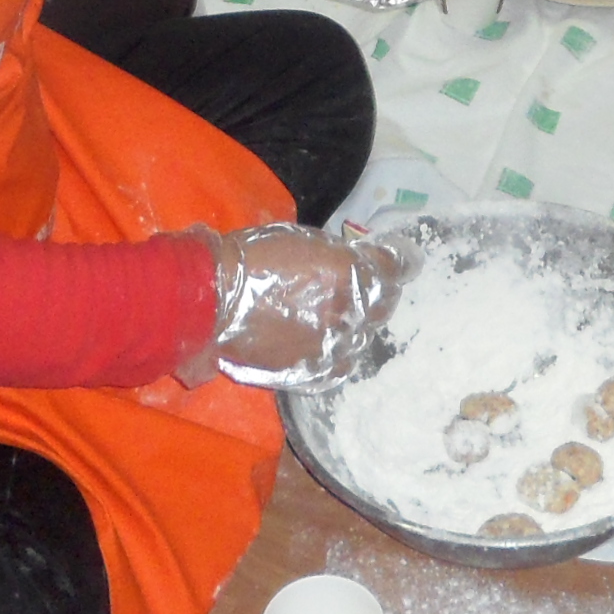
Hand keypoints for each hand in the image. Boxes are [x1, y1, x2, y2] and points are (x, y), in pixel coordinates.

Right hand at [195, 221, 405, 388]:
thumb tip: (363, 261)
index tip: (400, 259)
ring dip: (354, 325)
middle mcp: (351, 313)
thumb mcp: (305, 241)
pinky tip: (324, 345)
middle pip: (383, 304)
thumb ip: (341, 256)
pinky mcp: (312, 372)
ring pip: (362, 337)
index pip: (397, 268)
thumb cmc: (254, 257)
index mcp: (352, 274)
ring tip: (333, 318)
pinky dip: (336, 354)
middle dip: (375, 293)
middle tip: (358, 287)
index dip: (401, 261)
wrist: (212, 299)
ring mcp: (333, 347)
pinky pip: (339, 366)